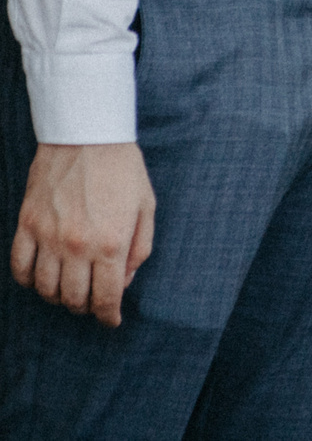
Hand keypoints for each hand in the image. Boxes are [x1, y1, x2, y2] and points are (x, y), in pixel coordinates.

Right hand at [11, 142, 154, 326]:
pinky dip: (28, 280)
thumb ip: (138, 248)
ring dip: (58, 297)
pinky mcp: (27, 225)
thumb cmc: (123, 169)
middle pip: (73, 298)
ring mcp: (47, 237)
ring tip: (69, 290)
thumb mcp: (146, 207)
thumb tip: (125, 280)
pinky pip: (20, 267)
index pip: (107, 296)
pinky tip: (40, 278)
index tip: (112, 321)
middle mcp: (76, 246)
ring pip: (45, 288)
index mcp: (110, 243)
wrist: (87, 136)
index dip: (109, 316)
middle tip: (92, 303)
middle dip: (85, 307)